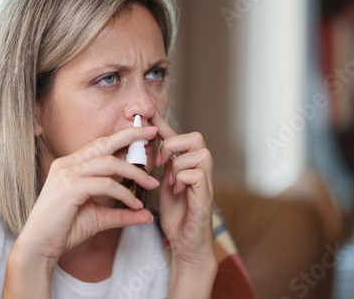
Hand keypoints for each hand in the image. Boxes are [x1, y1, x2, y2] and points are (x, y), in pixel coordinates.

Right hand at [15, 126, 157, 264]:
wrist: (39, 248)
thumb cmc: (64, 230)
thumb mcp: (98, 218)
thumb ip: (121, 213)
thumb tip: (146, 214)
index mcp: (71, 165)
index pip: (100, 145)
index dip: (122, 137)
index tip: (144, 135)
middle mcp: (67, 164)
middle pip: (104, 143)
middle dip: (130, 136)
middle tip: (153, 135)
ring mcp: (67, 174)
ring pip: (109, 164)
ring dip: (134, 173)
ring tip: (150, 184)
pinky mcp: (70, 188)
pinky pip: (105, 184)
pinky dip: (124, 193)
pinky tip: (134, 204)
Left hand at [151, 111, 215, 269]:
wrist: (186, 242)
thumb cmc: (176, 213)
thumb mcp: (163, 183)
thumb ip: (161, 164)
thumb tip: (146, 144)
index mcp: (186, 163)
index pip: (176, 135)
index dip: (162, 122)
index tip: (146, 111)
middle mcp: (200, 169)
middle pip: (196, 137)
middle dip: (174, 144)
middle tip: (161, 161)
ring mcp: (206, 182)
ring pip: (199, 153)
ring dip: (178, 166)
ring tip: (170, 181)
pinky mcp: (206, 196)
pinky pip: (197, 174)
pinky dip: (182, 180)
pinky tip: (177, 192)